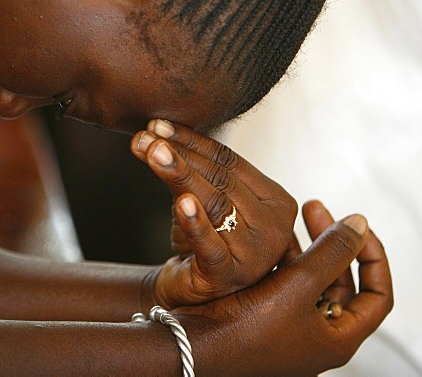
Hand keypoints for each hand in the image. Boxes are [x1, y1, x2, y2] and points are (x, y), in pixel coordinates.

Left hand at [130, 120, 297, 307]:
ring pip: (213, 204)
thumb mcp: (205, 201)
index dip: (192, 140)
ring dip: (179, 174)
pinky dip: (195, 224)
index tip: (157, 126)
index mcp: (276, 201)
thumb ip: (194, 169)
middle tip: (144, 138)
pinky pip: (210, 246)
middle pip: (220, 179)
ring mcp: (254, 255)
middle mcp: (274, 228)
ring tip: (151, 152)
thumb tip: (153, 133)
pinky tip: (181, 204)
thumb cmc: (204, 242)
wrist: (192, 296)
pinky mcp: (227, 277)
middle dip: (178, 154)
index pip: (230, 161)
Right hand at [176, 206, 392, 374]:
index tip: (355, 228)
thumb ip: (332, 252)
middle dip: (333, 243)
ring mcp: (291, 329)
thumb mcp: (299, 285)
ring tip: (288, 216)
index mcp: (338, 338)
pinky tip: (268, 238)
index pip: (378, 295)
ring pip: (311, 280)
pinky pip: (284, 284)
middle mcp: (318, 336)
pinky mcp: (266, 319)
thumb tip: (359, 225)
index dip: (374, 257)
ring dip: (305, 247)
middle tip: (314, 209)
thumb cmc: (246, 328)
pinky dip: (283, 260)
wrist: (193, 346)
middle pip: (342, 282)